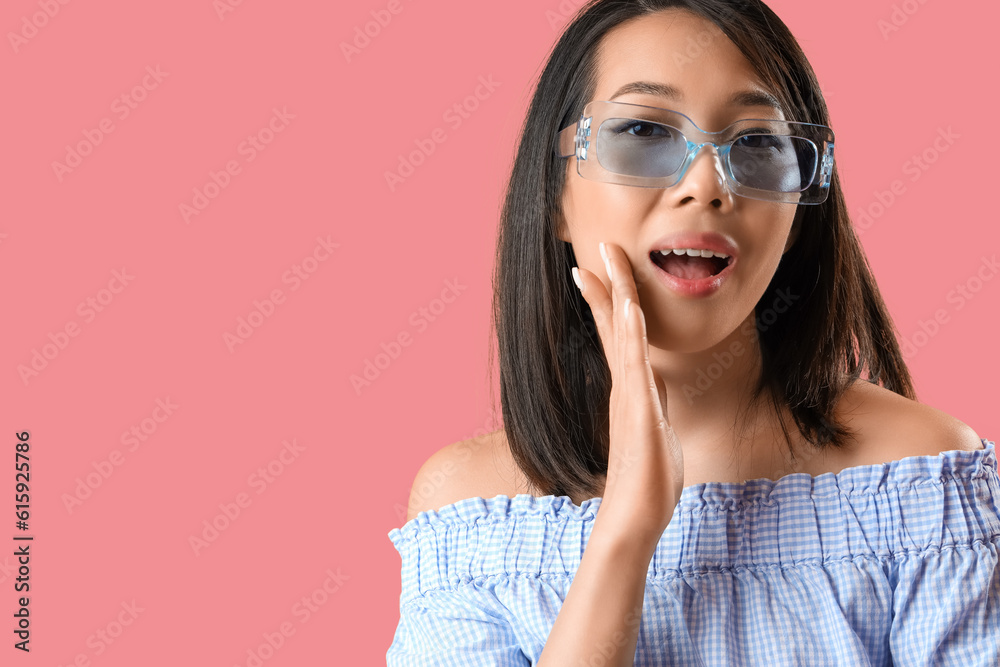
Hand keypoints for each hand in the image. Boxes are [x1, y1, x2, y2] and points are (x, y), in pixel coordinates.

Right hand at [573, 241, 684, 543]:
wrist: (634, 519)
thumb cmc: (647, 483)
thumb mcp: (655, 435)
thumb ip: (650, 410)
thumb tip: (651, 401)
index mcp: (630, 388)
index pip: (617, 334)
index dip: (608, 299)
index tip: (598, 269)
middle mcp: (625, 386)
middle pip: (614, 325)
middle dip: (607, 283)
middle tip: (598, 246)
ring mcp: (629, 397)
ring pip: (621, 336)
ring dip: (616, 295)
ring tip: (609, 261)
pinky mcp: (638, 413)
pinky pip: (635, 367)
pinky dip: (632, 335)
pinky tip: (630, 309)